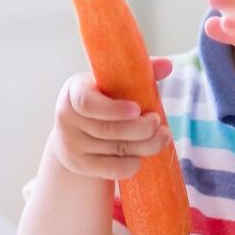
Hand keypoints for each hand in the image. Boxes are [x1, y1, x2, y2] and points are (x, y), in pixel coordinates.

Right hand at [51, 58, 172, 179]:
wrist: (76, 131)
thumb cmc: (104, 99)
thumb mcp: (115, 83)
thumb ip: (141, 72)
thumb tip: (168, 65)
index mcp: (74, 91)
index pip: (87, 103)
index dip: (113, 109)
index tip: (137, 109)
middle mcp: (67, 118)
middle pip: (107, 130)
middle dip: (140, 128)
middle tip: (158, 122)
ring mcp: (71, 144)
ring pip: (114, 149)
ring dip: (145, 145)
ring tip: (163, 137)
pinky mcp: (79, 164)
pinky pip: (110, 169)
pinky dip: (130, 165)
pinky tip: (142, 158)